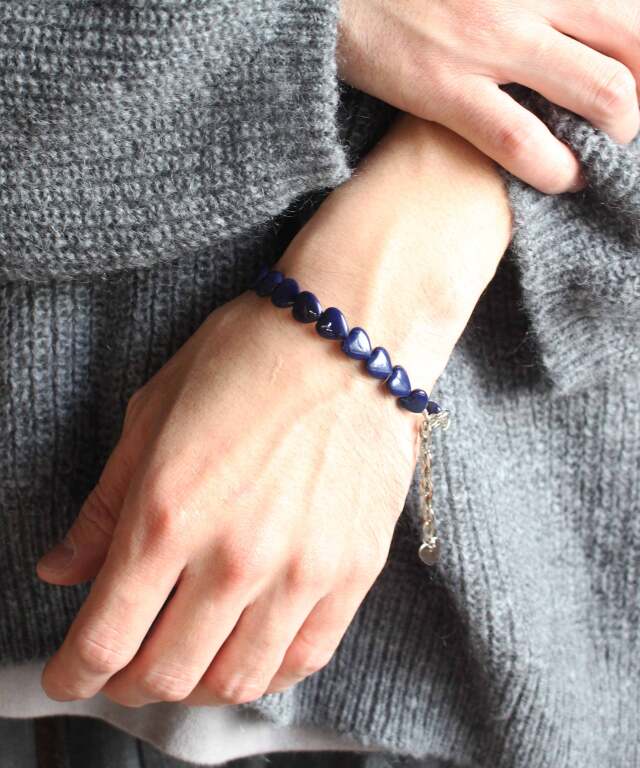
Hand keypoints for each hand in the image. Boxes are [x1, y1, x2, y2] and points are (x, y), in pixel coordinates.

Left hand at [36, 289, 418, 705]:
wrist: (350, 336)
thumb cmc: (246, 358)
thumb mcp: (153, 415)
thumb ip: (106, 506)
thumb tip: (62, 570)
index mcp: (169, 512)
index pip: (106, 636)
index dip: (75, 672)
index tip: (71, 675)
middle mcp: (235, 556)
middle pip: (168, 674)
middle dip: (131, 685)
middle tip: (124, 670)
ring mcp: (303, 568)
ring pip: (238, 680)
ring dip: (197, 688)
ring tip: (186, 666)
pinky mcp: (356, 569)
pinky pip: (306, 656)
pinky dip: (266, 674)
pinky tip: (248, 654)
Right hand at [338, 0, 639, 192]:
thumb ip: (535, 5)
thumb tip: (568, 39)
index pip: (629, 10)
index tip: (637, 84)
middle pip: (633, 44)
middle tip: (626, 125)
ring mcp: (489, 43)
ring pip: (600, 91)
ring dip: (617, 132)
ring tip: (600, 154)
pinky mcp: (444, 89)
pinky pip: (520, 139)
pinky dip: (555, 168)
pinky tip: (562, 179)